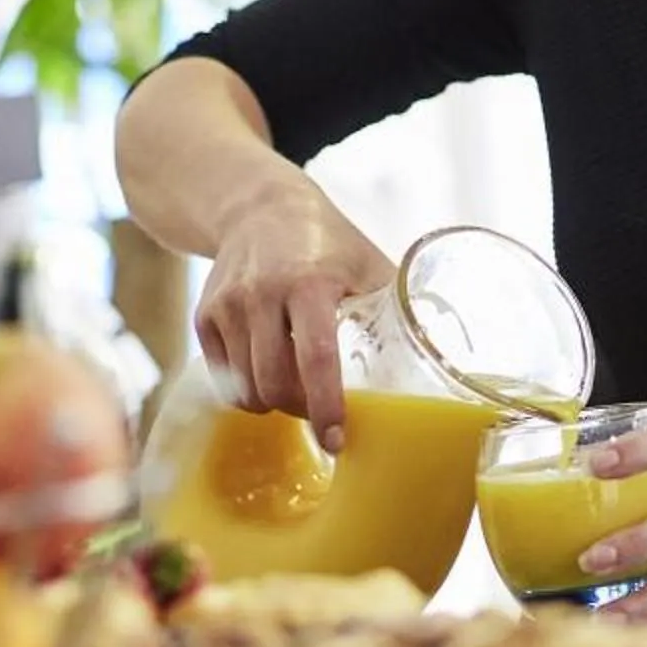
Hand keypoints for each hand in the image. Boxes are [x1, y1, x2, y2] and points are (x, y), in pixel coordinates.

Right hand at [190, 181, 394, 442]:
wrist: (259, 207)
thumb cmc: (327, 242)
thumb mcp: (367, 264)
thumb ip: (397, 308)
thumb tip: (442, 356)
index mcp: (309, 282)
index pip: (316, 358)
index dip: (326, 406)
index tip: (337, 439)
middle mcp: (261, 294)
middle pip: (273, 384)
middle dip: (300, 412)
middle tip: (323, 416)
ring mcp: (227, 306)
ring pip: (245, 388)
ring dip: (275, 404)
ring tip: (299, 394)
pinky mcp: (204, 316)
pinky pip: (224, 377)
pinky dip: (248, 389)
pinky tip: (271, 374)